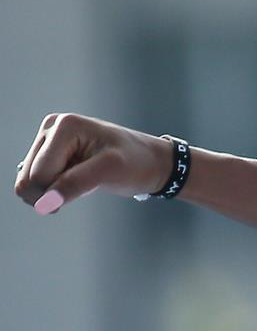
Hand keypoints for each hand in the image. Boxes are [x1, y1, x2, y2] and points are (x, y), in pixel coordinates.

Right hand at [16, 114, 176, 212]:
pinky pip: (39, 179)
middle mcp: (51, 127)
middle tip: (85, 188)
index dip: (54, 194)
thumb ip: (76, 184)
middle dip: (51, 192)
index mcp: (63, 126)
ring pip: (30, 180)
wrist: (153, 162)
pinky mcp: (52, 151)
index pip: (38, 174)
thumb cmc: (138, 163)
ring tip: (83, 183)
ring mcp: (49, 139)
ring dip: (54, 190)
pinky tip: (76, 181)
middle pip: (28, 178)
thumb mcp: (110, 172)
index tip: (84, 191)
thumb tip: (43, 203)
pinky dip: (55, 187)